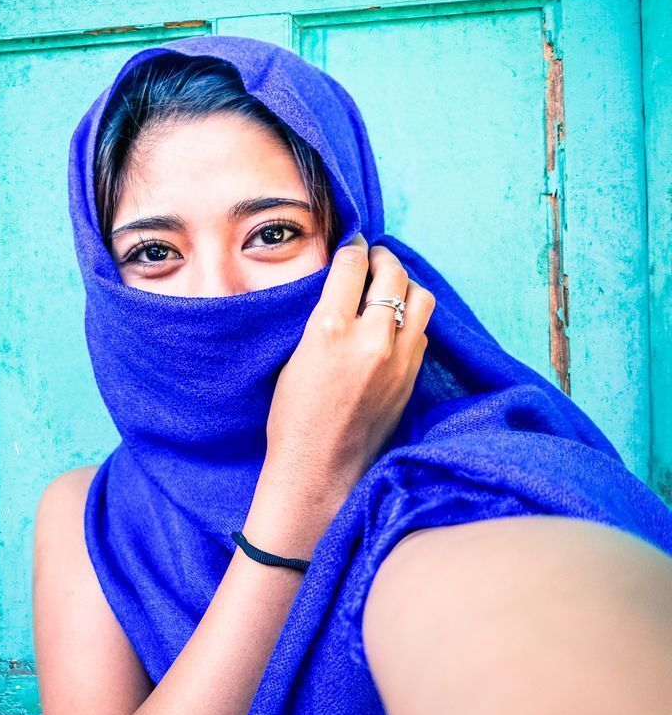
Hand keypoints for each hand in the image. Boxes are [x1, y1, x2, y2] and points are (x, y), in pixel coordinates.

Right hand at [257, 232, 433, 530]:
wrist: (319, 470)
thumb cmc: (292, 417)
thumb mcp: (294, 355)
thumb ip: (322, 317)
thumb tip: (341, 284)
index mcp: (330, 330)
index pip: (352, 265)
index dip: (352, 248)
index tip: (351, 245)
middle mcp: (370, 340)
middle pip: (393, 274)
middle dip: (383, 258)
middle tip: (373, 258)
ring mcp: (398, 360)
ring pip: (420, 298)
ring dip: (406, 285)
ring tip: (390, 286)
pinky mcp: (412, 378)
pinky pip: (422, 331)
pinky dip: (411, 318)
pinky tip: (395, 322)